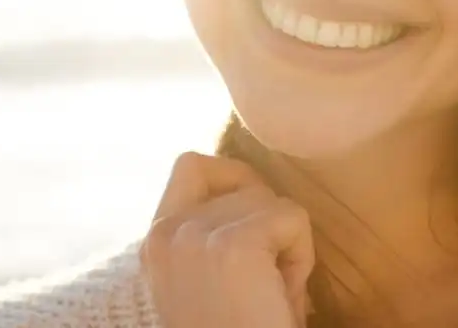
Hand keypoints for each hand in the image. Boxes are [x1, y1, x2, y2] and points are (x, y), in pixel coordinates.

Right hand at [143, 152, 314, 327]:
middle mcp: (167, 230)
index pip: (191, 164)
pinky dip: (301, 254)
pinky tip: (285, 292)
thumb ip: (217, 232)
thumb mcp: (209, 276)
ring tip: (274, 289)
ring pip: (273, 200)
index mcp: (156, 239)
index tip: (256, 215)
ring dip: (286, 242)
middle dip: (268, 222)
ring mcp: (196, 234)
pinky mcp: (233, 246)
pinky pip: (292, 218)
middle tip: (267, 278)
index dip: (233, 176)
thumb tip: (262, 193)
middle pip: (244, 181)